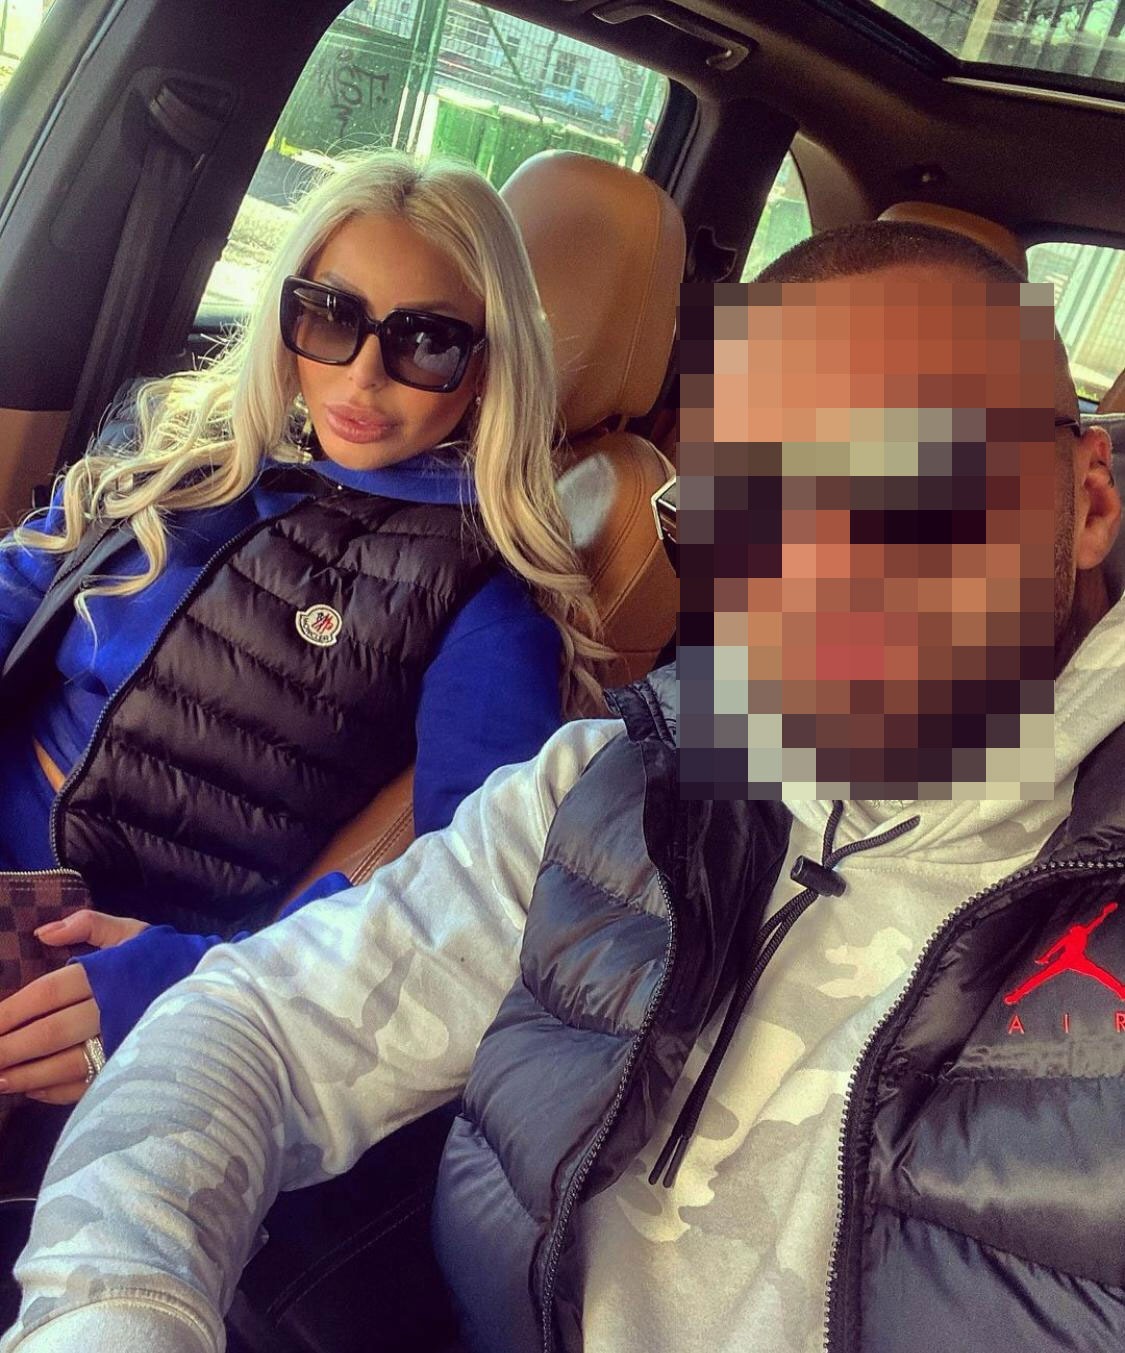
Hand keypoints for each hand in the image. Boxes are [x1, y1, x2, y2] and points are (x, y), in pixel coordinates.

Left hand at [0, 910, 148, 1104]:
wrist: (222, 990)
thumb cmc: (166, 958)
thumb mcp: (132, 931)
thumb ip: (87, 924)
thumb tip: (41, 934)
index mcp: (107, 972)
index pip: (47, 993)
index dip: (11, 1011)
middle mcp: (111, 1010)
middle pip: (48, 1034)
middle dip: (8, 1049)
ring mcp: (121, 1044)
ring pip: (63, 1065)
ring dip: (24, 1076)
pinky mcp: (131, 1068)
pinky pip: (86, 1086)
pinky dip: (53, 1091)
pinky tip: (31, 1090)